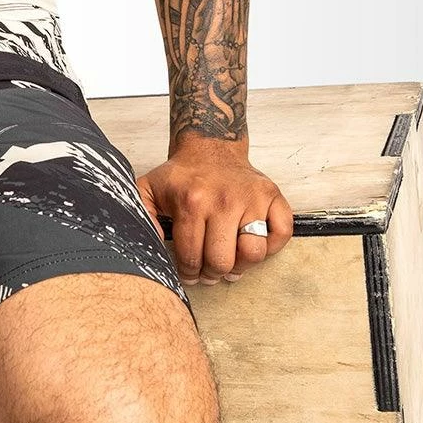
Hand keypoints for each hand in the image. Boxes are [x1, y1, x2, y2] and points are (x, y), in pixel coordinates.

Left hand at [135, 138, 292, 285]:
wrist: (211, 148)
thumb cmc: (182, 176)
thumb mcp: (149, 189)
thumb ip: (140, 215)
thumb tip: (151, 245)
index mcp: (192, 201)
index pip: (192, 257)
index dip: (188, 273)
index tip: (189, 273)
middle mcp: (224, 200)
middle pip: (222, 261)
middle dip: (212, 274)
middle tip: (208, 271)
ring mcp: (252, 198)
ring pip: (253, 253)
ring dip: (241, 266)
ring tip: (230, 262)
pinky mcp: (273, 196)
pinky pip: (281, 234)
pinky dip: (271, 247)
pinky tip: (251, 245)